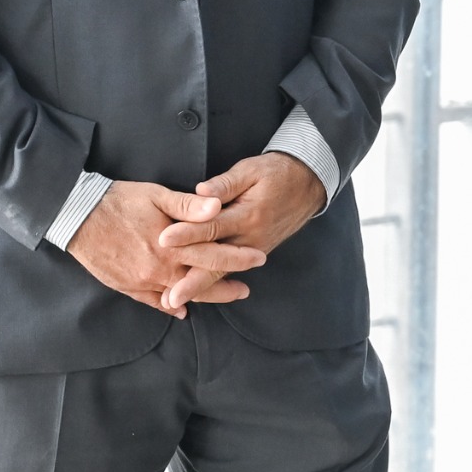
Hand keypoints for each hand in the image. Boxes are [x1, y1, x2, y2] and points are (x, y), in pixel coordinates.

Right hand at [66, 180, 262, 315]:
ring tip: (221, 297)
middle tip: (245, 290)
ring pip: (179, 295)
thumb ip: (189, 205)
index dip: (238, 259)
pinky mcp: (125, 286)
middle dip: (226, 287)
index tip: (258, 259)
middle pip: (200, 283)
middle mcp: (158, 269)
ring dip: (202, 297)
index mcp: (171, 246)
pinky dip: (168, 305)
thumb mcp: (157, 195)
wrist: (76, 215)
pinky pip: (151, 302)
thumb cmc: (119, 200)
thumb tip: (218, 207)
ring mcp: (141, 281)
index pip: (214, 256)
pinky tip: (180, 308)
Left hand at [154, 152, 326, 310]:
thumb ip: (225, 184)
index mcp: (249, 214)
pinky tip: (194, 294)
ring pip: (222, 272)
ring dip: (198, 289)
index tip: (163, 239)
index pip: (213, 227)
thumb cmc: (276, 173)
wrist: (308, 185)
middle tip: (168, 296)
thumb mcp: (251, 170)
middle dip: (191, 280)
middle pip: (216, 262)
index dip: (187, 233)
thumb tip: (201, 192)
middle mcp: (252, 238)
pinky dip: (211, 284)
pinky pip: (230, 270)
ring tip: (174, 302)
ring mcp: (254, 248)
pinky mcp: (255, 253)